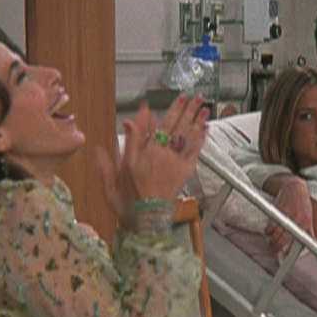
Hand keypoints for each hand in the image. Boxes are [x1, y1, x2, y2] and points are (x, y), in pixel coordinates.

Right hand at [98, 95, 207, 225]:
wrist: (146, 220)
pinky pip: (195, 150)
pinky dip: (201, 137)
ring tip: (203, 105)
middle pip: (173, 125)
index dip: (150, 114)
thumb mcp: (112, 178)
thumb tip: (114, 135)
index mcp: (140, 154)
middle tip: (192, 95)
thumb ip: (111, 155)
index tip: (153, 102)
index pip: (148, 127)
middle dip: (182, 108)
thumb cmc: (127, 202)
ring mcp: (174, 161)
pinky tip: (206, 127)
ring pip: (186, 134)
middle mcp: (159, 154)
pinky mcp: (185, 171)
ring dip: (195, 118)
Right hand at [265, 177, 312, 255]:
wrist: (296, 188)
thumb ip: (309, 231)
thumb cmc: (303, 204)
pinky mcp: (278, 212)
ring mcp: (286, 216)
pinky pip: (270, 226)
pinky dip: (268, 230)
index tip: (282, 254)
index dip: (287, 251)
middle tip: (273, 249)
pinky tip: (269, 231)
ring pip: (274, 235)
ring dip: (271, 240)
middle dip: (275, 248)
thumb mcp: (309, 218)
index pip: (297, 243)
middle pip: (281, 241)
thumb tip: (311, 243)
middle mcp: (296, 221)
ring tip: (271, 241)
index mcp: (305, 225)